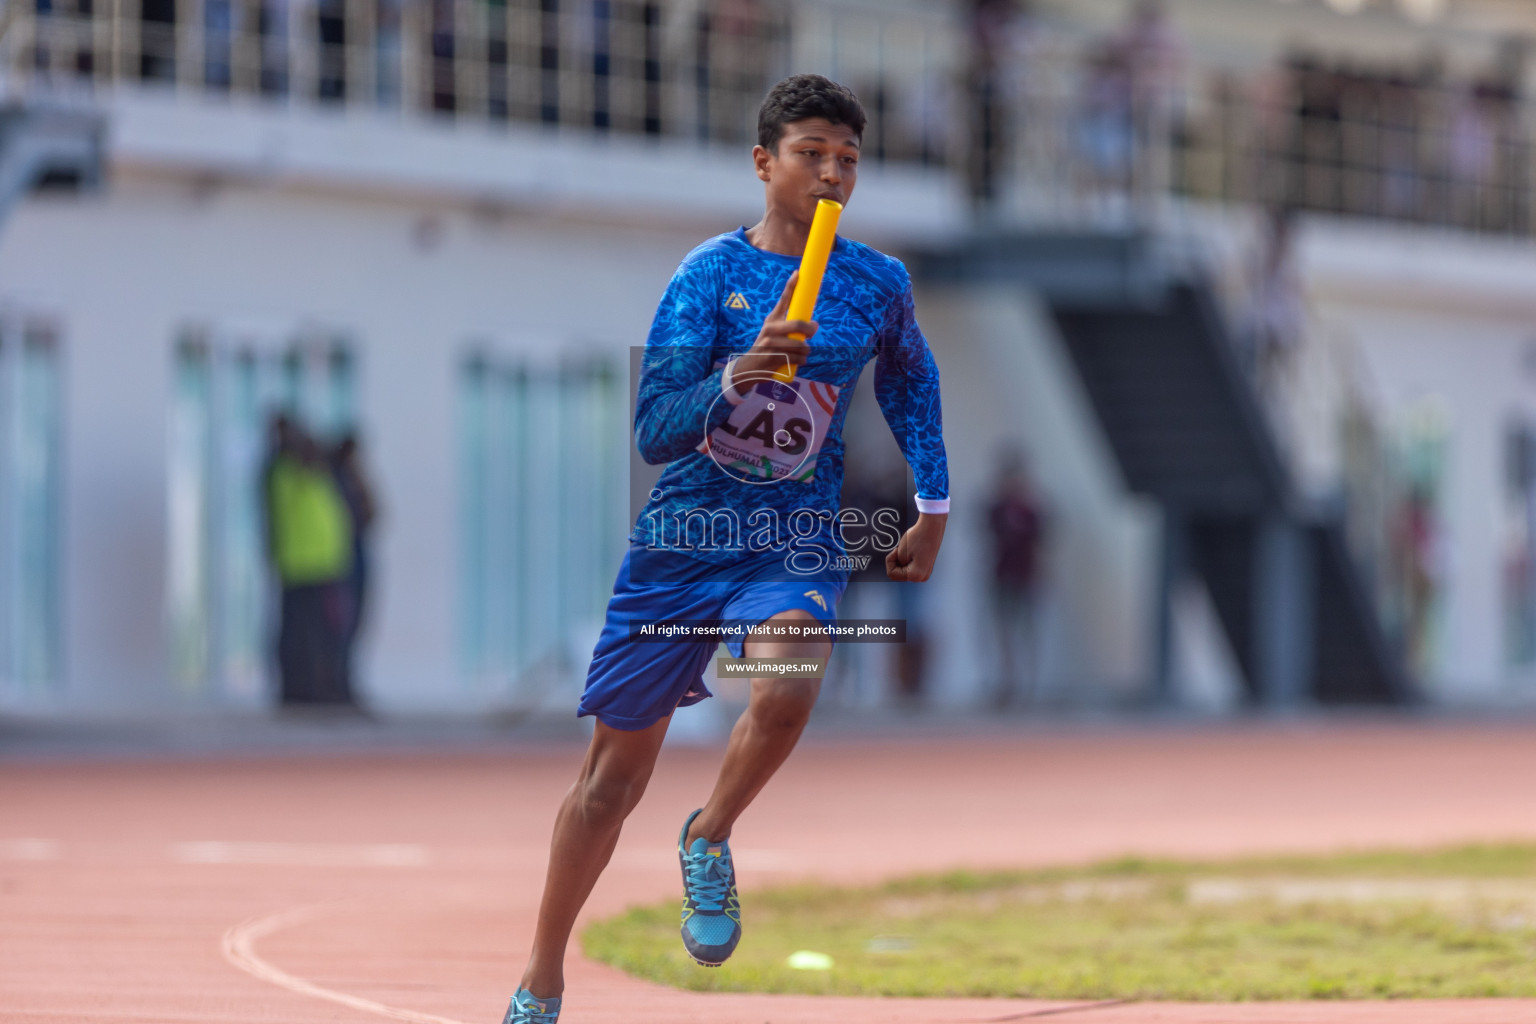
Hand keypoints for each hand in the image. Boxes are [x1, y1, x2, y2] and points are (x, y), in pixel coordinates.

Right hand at [730, 271, 816, 394]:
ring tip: (803, 352)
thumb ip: (791, 325)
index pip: (783, 300)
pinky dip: (801, 360)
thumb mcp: (774, 331)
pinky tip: (798, 361)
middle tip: (813, 332)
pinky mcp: (772, 357)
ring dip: (806, 350)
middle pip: (797, 324)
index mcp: (772, 319)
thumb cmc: (767, 347)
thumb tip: (815, 324)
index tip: (798, 273)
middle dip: (810, 329)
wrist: (749, 367)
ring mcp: (769, 343)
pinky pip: (797, 358)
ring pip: (800, 344)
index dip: (791, 285)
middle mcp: (769, 328)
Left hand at [886, 512, 946, 581]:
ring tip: (908, 550)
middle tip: (900, 550)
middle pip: (899, 574)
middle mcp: (923, 577)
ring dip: (902, 560)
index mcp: (916, 575)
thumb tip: (899, 568)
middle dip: (896, 562)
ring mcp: (926, 572)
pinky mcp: (926, 566)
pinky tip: (911, 551)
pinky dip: (907, 559)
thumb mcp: (900, 553)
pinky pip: (911, 567)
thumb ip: (896, 564)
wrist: (932, 527)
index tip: (896, 550)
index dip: (890, 561)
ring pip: (904, 570)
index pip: (892, 574)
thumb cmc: (918, 537)